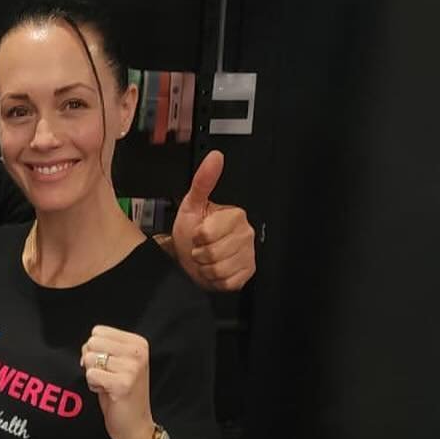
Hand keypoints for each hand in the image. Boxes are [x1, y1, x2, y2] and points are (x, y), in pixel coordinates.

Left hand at [81, 326, 154, 438]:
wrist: (135, 425)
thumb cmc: (122, 392)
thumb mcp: (118, 362)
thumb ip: (103, 347)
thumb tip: (85, 346)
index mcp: (138, 343)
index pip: (98, 331)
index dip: (95, 350)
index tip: (108, 366)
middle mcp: (138, 352)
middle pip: (92, 342)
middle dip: (92, 361)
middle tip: (107, 376)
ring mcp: (132, 368)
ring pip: (89, 359)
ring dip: (93, 375)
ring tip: (108, 385)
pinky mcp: (122, 384)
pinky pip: (90, 375)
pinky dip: (93, 386)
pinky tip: (107, 392)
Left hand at [171, 149, 255, 291]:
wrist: (190, 257)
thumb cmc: (191, 230)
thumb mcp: (192, 204)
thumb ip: (203, 181)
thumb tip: (215, 157)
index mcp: (235, 215)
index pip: (208, 233)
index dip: (196, 238)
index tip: (197, 234)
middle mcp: (246, 234)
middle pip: (214, 253)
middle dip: (199, 254)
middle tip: (200, 248)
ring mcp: (248, 255)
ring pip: (219, 269)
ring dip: (205, 268)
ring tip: (206, 260)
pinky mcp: (247, 273)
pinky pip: (227, 282)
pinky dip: (215, 280)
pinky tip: (214, 270)